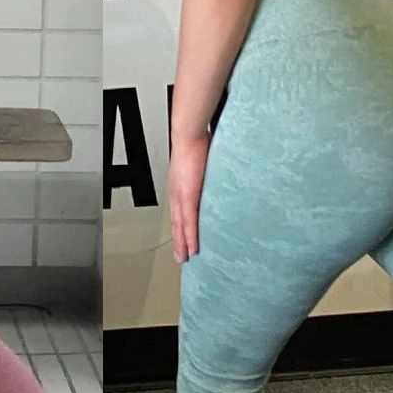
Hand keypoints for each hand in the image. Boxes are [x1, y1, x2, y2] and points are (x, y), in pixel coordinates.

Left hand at [169, 132, 210, 263]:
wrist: (189, 134)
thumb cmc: (197, 141)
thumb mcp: (202, 160)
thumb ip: (206, 171)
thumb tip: (216, 173)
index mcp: (179, 184)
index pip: (179, 210)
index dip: (180, 226)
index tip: (182, 237)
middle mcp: (177, 192)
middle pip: (177, 222)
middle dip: (179, 240)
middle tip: (181, 256)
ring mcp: (181, 196)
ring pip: (180, 226)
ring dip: (182, 243)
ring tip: (185, 258)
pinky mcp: (188, 196)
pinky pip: (189, 222)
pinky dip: (190, 236)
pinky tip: (192, 248)